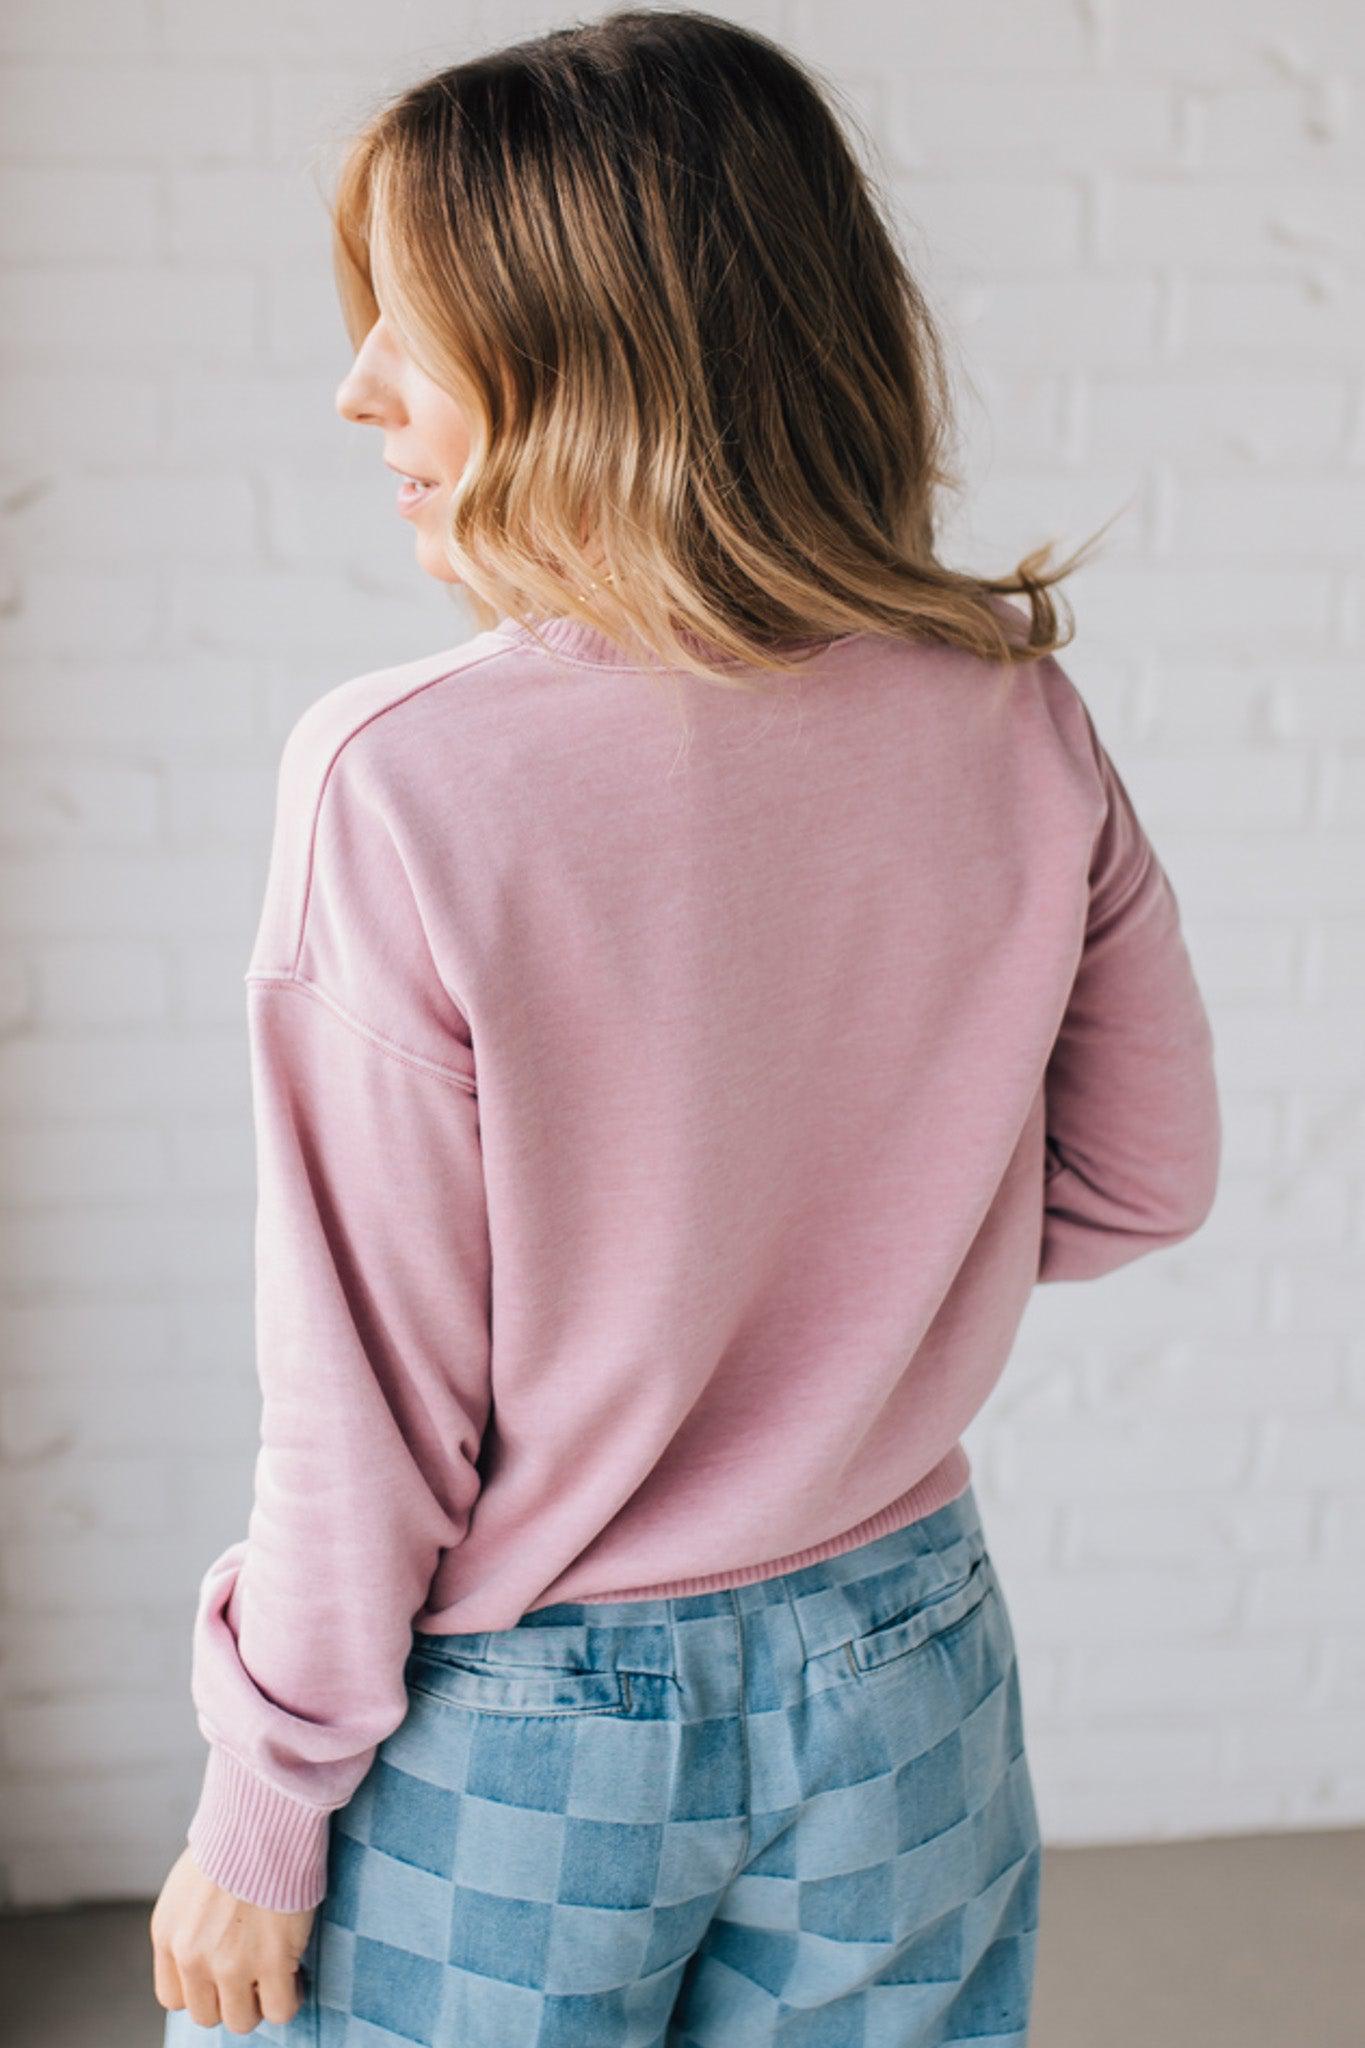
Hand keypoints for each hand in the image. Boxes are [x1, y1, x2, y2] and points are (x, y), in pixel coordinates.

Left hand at [149, 1846, 315, 2034]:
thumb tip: (211, 1944)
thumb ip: (191, 1924)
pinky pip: (280, 2010)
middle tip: (254, 1972)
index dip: (203, 1990)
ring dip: (259, 2001)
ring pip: (241, 2020)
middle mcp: (192, 1957)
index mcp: (168, 1936)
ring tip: (276, 1975)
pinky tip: (296, 1975)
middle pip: (207, 2014)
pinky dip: (290, 1999)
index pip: (174, 1998)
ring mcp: (231, 1964)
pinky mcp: (273, 1961)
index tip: (223, 1973)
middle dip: (231, 1997)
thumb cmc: (235, 1837)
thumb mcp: (190, 1883)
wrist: (264, 1815)